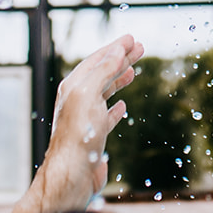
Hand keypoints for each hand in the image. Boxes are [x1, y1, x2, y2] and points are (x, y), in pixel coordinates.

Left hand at [41, 34, 143, 207]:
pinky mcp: (93, 136)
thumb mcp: (89, 93)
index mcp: (73, 86)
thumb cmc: (78, 134)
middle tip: (139, 48)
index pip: (97, 60)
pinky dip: (115, 107)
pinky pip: (106, 116)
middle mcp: (77, 100)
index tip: (132, 39)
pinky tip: (122, 106)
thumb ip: (103, 70)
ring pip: (104, 92)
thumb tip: (117, 50)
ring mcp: (85, 118)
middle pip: (102, 73)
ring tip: (133, 71)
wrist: (72, 173)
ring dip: (119, 79)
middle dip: (120, 59)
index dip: (114, 48)